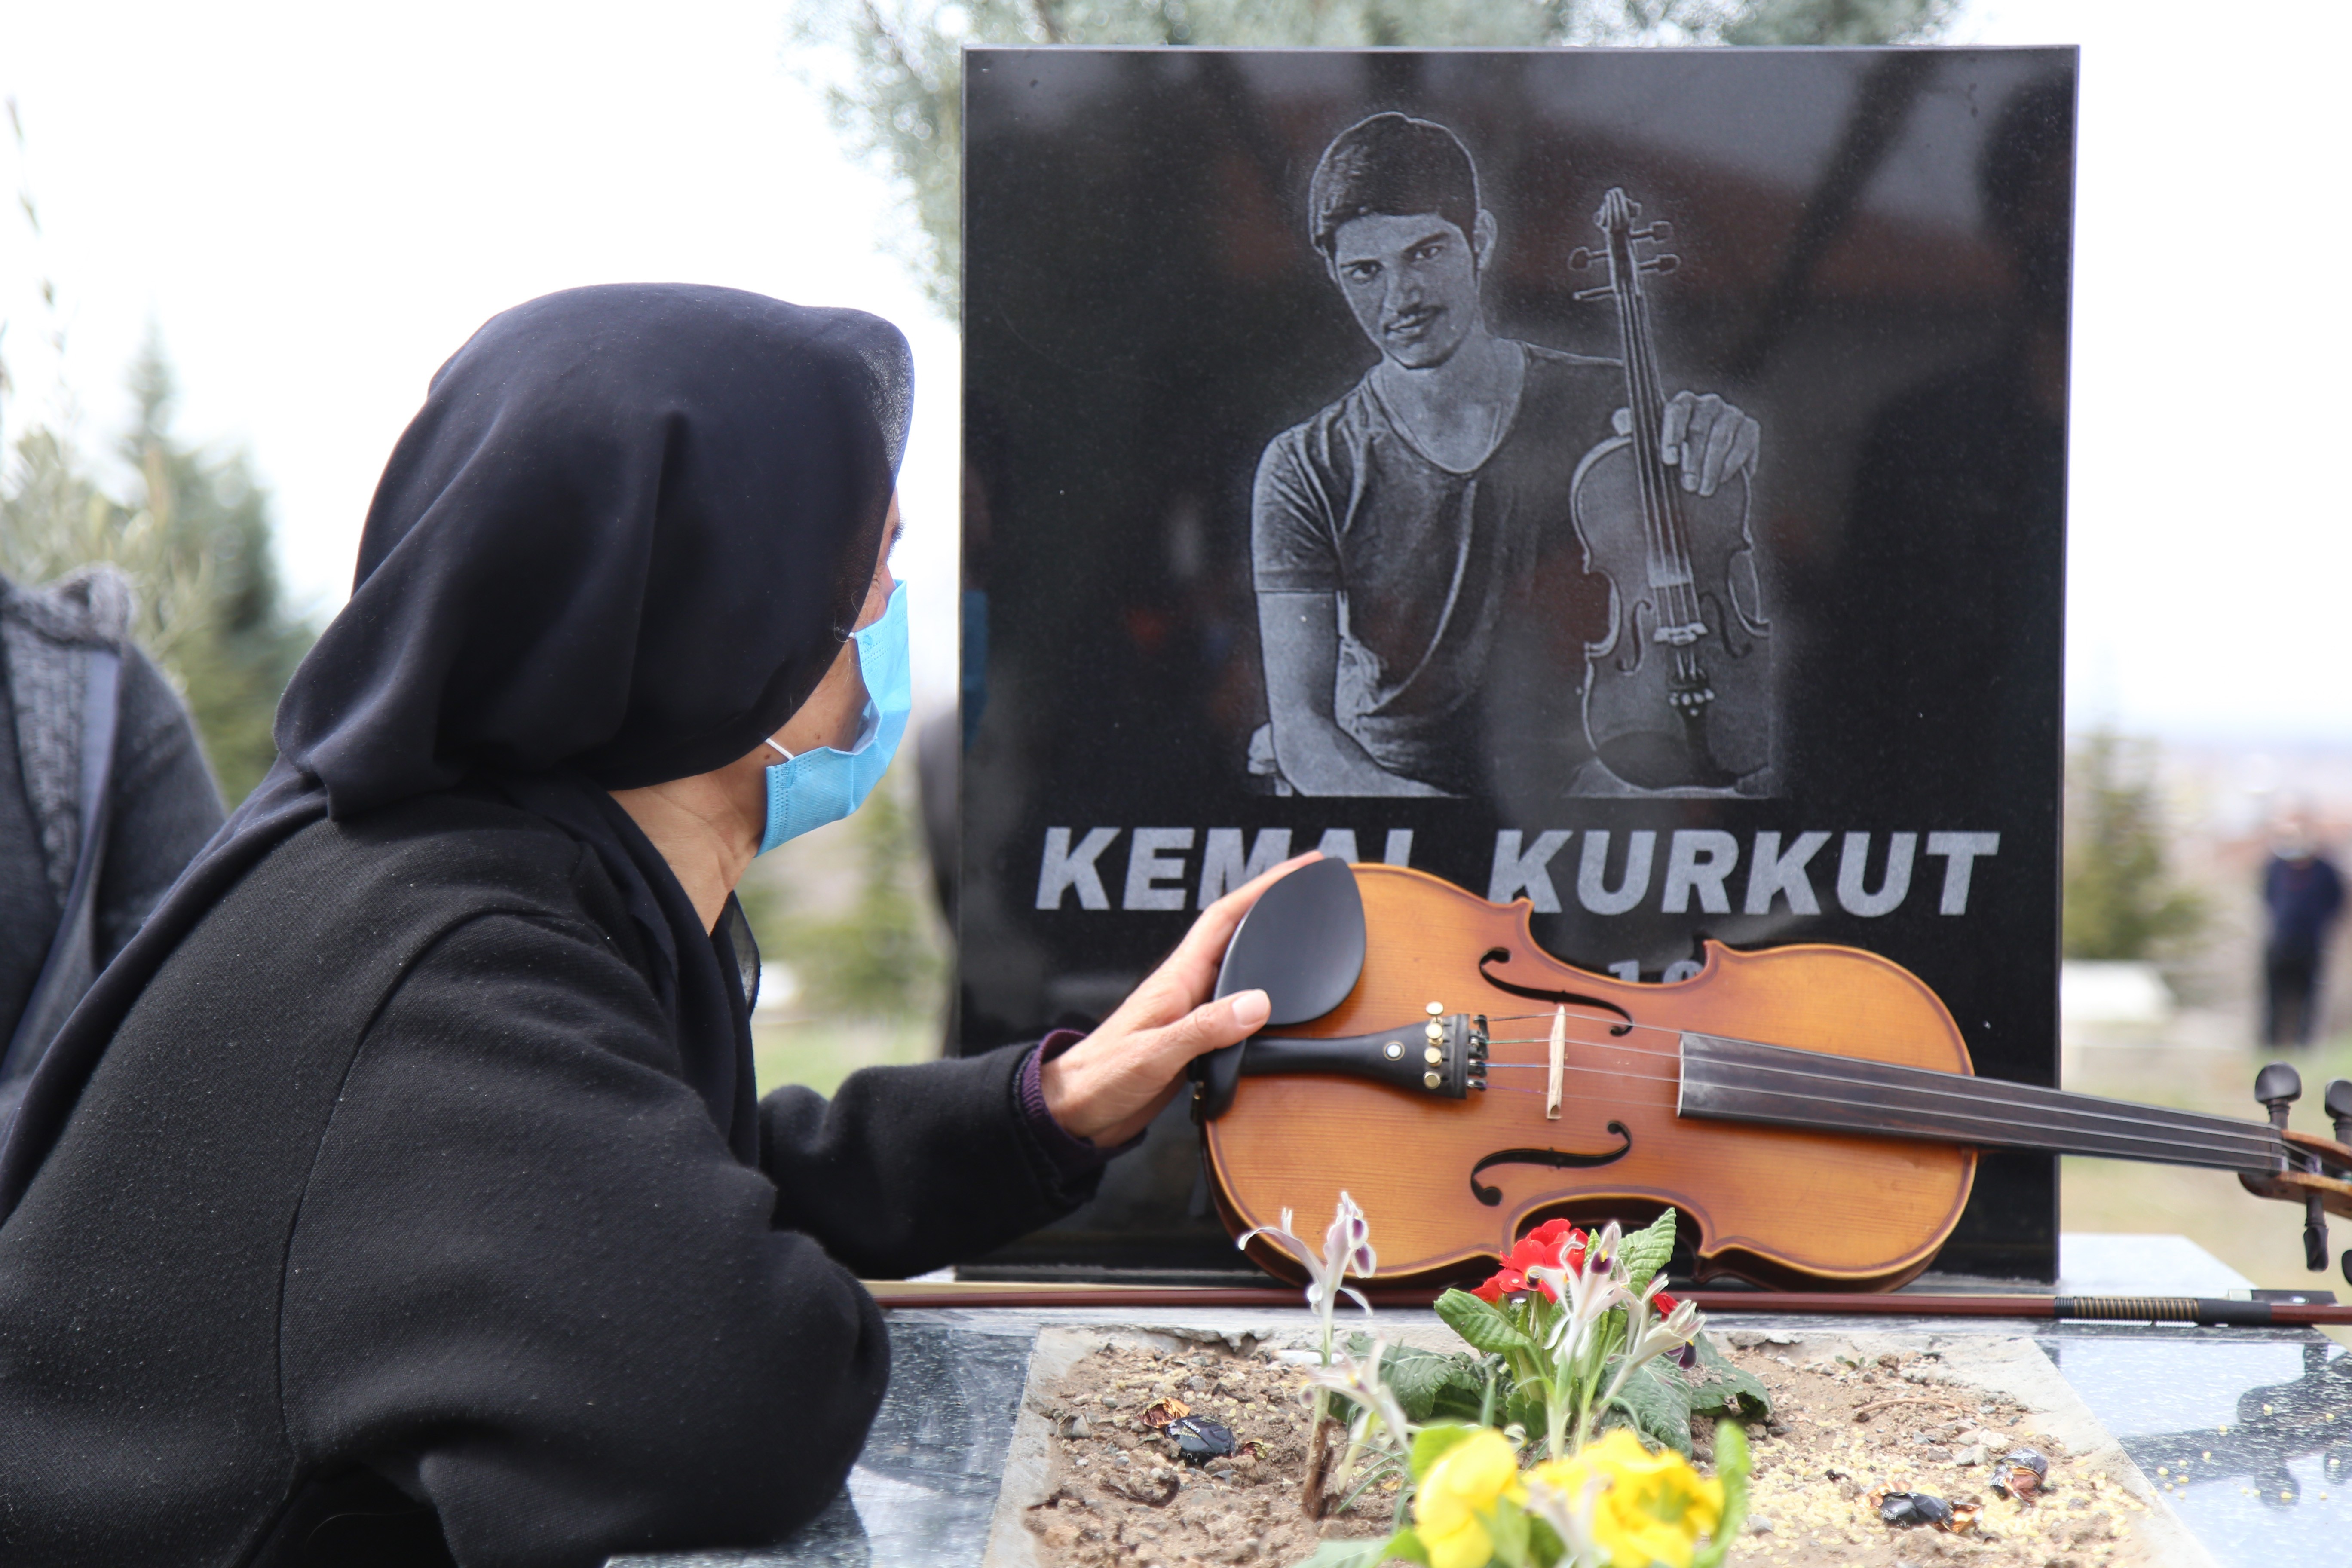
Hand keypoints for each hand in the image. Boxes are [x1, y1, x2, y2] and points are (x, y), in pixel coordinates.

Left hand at [1040, 852, 1319, 1144]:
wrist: (1076, 1110)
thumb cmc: (1101, 1077)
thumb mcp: (1155, 1052)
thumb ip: (1204, 1028)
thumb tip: (1256, 1003)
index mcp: (1176, 978)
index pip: (1225, 917)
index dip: (1262, 887)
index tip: (1298, 867)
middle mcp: (1186, 988)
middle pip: (1236, 933)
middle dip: (1273, 906)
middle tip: (1308, 887)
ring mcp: (1188, 1010)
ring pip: (1236, 968)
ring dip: (1266, 947)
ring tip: (1298, 931)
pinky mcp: (1191, 1037)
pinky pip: (1233, 1004)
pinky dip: (1257, 992)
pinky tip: (1269, 996)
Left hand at [1612, 392, 1759, 496]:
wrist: (1703, 469)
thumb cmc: (1672, 455)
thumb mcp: (1651, 445)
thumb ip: (1635, 431)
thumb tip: (1623, 422)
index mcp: (1682, 404)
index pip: (1677, 411)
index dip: (1672, 434)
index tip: (1669, 459)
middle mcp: (1708, 403)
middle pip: (1700, 427)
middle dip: (1693, 459)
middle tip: (1687, 485)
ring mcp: (1731, 414)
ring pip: (1721, 437)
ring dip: (1711, 466)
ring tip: (1702, 490)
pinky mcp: (1749, 428)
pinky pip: (1743, 443)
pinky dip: (1732, 463)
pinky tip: (1722, 481)